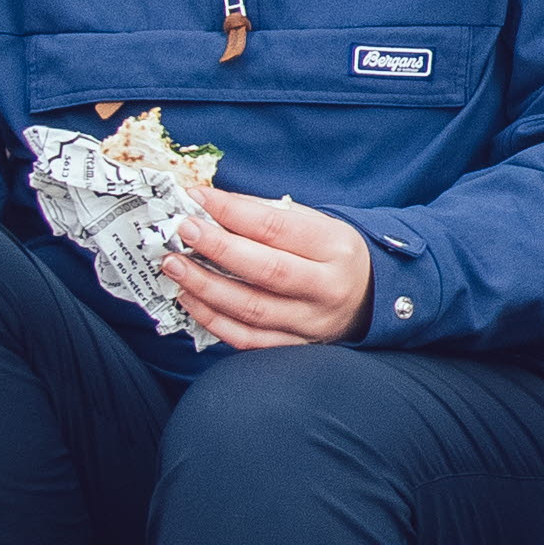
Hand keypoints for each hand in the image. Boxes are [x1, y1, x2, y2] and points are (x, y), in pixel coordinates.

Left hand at [163, 185, 373, 348]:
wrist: (369, 298)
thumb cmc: (332, 253)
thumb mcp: (315, 223)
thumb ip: (268, 214)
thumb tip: (212, 204)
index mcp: (334, 246)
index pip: (278, 228)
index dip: (234, 211)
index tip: (198, 198)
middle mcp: (326, 287)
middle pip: (266, 269)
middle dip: (217, 248)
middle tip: (182, 231)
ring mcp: (311, 322)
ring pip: (252, 309)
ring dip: (206, 287)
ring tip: (175, 267)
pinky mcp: (294, 346)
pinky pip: (247, 339)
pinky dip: (213, 320)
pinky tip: (189, 299)